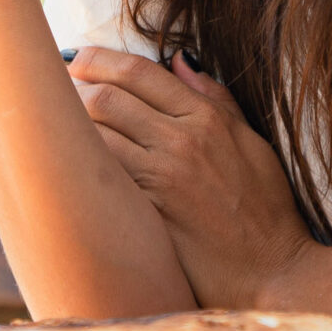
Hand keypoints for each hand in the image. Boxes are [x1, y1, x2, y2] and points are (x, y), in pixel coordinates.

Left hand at [68, 47, 318, 309]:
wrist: (274, 272)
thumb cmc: (267, 210)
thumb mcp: (253, 143)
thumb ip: (216, 100)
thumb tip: (181, 60)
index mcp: (207, 118)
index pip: (140, 72)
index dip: (100, 59)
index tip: (80, 58)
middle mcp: (182, 141)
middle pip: (108, 97)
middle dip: (75, 86)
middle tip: (58, 88)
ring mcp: (163, 178)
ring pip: (96, 132)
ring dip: (70, 122)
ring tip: (57, 122)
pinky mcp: (148, 213)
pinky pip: (102, 175)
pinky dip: (81, 161)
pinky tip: (68, 161)